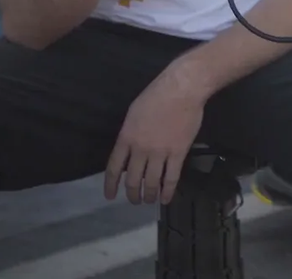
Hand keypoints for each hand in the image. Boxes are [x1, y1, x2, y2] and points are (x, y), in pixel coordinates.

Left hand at [104, 73, 206, 205]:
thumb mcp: (133, 113)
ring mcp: (160, 153)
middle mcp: (140, 150)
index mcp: (126, 138)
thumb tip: (129, 150)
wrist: (181, 90)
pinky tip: (165, 199)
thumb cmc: (156, 95)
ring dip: (148, 195)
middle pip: (132, 178)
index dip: (111, 184)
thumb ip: (129, 134)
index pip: (114, 167)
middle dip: (132, 193)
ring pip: (151, 182)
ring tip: (148, 201)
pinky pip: (172, 177)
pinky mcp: (178, 153)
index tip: (110, 195)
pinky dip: (168, 191)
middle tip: (134, 200)